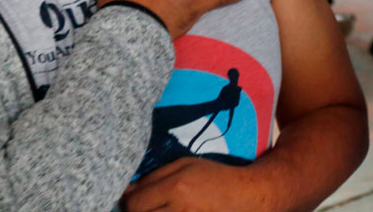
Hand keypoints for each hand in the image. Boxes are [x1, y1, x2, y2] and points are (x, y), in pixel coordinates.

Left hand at [122, 157, 265, 211]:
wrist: (245, 196)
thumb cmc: (214, 176)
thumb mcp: (185, 165)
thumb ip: (154, 176)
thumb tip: (127, 190)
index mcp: (176, 188)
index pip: (134, 204)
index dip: (129, 202)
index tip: (133, 199)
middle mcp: (179, 210)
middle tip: (146, 205)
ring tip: (159, 209)